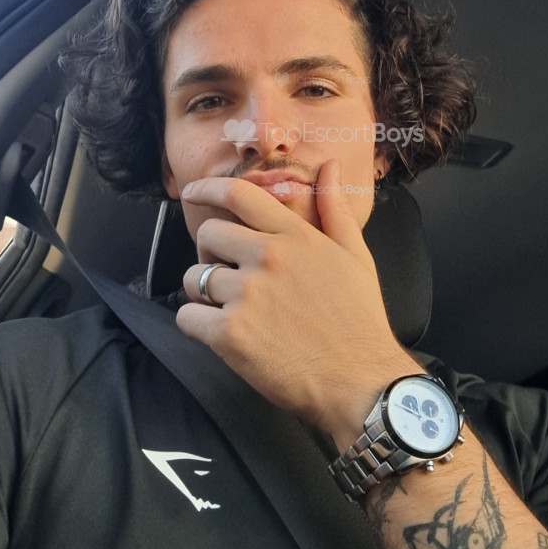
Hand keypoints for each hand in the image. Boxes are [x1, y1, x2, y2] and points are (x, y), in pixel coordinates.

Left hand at [176, 159, 416, 446]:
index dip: (206, 189)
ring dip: (204, 292)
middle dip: (211, 252)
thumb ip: (334, 209)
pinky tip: (224, 334)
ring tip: (231, 309)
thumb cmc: (359, 320)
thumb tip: (326, 167)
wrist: (360, 382)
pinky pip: (187, 317)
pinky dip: (198, 325)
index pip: (238, 195)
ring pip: (194, 278)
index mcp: (294, 236)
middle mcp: (266, 257)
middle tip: (229, 274)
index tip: (190, 193)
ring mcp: (245, 295)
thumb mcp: (355, 256)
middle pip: (207, 234)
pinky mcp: (229, 334)